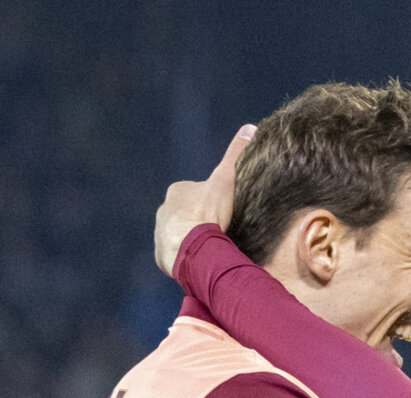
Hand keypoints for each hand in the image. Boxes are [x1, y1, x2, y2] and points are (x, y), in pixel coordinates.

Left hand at [154, 124, 255, 276]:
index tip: (226, 212)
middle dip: (202, 220)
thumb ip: (236, 154)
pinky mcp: (161, 255)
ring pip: (181, 234)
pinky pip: (176, 254)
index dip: (214, 202)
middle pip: (188, 214)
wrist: (195, 250)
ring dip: (194, 238)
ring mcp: (160, 234)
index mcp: (177, 191)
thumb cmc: (209, 213)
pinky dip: (187, 255)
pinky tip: (201, 257)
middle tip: (221, 229)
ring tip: (212, 245)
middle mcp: (164, 210)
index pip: (198, 193)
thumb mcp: (227, 179)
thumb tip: (250, 127)